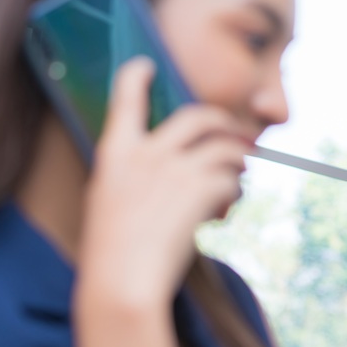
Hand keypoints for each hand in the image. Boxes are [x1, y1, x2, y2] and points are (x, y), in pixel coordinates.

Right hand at [78, 57, 250, 304]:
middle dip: (225, 123)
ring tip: (238, 178)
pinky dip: (235, 194)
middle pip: (198, 116)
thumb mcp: (107, 201)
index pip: (125, 100)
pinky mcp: (201, 190)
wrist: (122, 282)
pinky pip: (232, 181)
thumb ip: (134, 175)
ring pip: (226, 148)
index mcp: (114, 153)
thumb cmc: (112, 252)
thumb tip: (175, 166)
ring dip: (238, 162)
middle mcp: (145, 153)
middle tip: (239, 137)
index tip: (147, 65)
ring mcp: (175, 169)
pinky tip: (224, 213)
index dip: (137, 77)